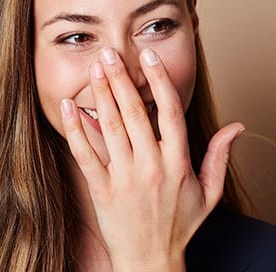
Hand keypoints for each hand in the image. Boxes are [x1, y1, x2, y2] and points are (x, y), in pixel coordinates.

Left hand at [60, 47, 243, 271]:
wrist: (151, 261)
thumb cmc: (180, 225)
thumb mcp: (209, 193)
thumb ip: (220, 156)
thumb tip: (236, 127)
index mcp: (178, 163)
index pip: (170, 112)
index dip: (159, 81)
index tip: (148, 57)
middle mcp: (151, 166)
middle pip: (134, 113)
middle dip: (121, 79)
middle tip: (109, 53)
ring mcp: (124, 178)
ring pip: (110, 128)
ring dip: (101, 95)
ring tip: (94, 69)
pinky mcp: (102, 190)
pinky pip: (86, 155)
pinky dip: (76, 129)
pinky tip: (68, 107)